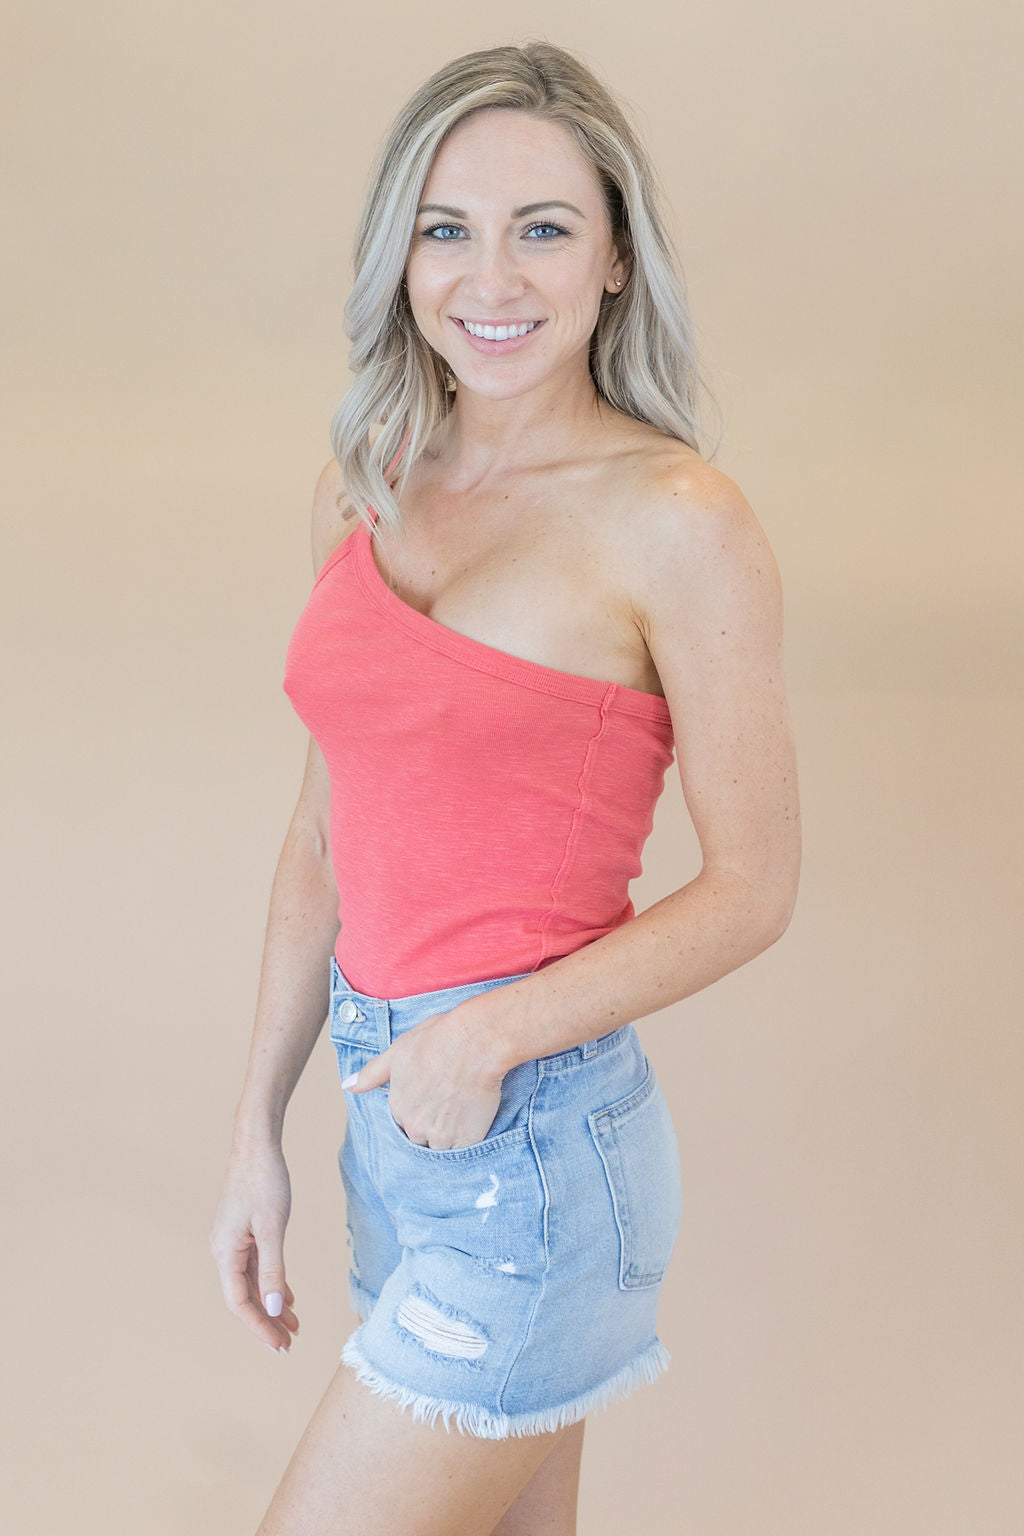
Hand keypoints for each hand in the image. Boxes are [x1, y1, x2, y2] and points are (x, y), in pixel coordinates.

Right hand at [208, 1142, 299, 1352]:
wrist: (257, 1145)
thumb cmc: (264, 1181)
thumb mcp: (272, 1228)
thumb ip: (272, 1269)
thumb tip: (271, 1308)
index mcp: (225, 1252)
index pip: (239, 1302)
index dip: (259, 1326)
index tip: (280, 1344)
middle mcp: (223, 1250)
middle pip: (244, 1296)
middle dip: (266, 1321)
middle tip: (289, 1342)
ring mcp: (232, 1240)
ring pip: (251, 1282)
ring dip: (271, 1303)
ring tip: (293, 1324)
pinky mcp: (242, 1230)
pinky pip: (255, 1265)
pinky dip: (271, 1281)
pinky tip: (286, 1295)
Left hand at [345, 1007, 504, 1149]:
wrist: (474, 1042)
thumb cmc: (437, 1039)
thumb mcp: (398, 1050)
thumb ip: (372, 1073)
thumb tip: (348, 1086)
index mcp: (397, 1106)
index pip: (402, 1121)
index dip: (418, 1110)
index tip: (431, 1098)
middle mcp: (414, 1125)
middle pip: (420, 1137)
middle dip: (431, 1126)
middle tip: (448, 1105)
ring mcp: (440, 1135)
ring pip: (440, 1148)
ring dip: (448, 1137)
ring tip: (462, 1114)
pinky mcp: (466, 1139)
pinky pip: (462, 1152)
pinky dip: (467, 1141)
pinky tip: (474, 1121)